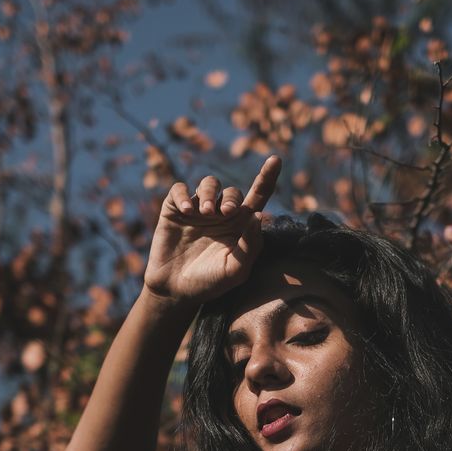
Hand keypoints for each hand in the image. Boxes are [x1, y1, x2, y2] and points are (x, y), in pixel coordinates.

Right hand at [144, 155, 281, 302]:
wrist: (176, 290)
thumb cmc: (210, 282)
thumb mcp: (235, 271)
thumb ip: (250, 246)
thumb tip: (258, 216)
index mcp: (240, 225)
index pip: (258, 196)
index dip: (267, 177)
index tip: (276, 160)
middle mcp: (221, 213)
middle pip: (232, 191)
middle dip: (231, 198)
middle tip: (225, 213)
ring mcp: (198, 209)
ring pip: (209, 184)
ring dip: (210, 193)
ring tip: (205, 212)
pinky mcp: (175, 209)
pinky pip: (181, 189)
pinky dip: (184, 195)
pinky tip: (186, 209)